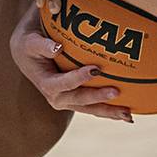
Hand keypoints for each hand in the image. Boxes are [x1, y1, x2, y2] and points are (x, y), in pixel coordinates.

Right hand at [9, 4, 132, 121]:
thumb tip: (58, 48)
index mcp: (46, 84)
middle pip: (81, 101)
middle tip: (117, 92)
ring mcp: (68, 101)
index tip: (96, 69)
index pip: (64, 84)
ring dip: (109, 112)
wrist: (27, 54)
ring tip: (128, 115)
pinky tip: (129, 114)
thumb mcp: (30, 41)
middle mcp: (57, 97)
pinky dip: (110, 110)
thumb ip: (42, 45)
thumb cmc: (30, 43)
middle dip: (99, 98)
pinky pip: (95, 107)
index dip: (79, 78)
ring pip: (91, 109)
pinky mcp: (77, 100)